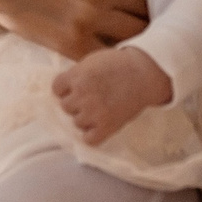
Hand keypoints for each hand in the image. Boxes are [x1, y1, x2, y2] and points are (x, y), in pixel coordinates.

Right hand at [0, 0, 148, 58]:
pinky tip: (112, 46)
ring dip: (139, 32)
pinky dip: (117, 53)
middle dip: (149, 7)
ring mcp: (86, 16)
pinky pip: (112, 55)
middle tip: (143, 9)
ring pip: (139, 33)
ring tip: (132, 28)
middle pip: (151, 5)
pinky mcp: (70, 42)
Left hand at [51, 47, 171, 144]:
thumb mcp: (92, 61)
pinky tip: (100, 126)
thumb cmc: (119, 64)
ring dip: (86, 118)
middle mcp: (81, 95)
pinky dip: (93, 135)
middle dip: (76, 102)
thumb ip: (76, 74)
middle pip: (66, 106)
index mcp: (77, 77)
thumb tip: (64, 89)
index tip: (76, 88)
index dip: (66, 88)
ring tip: (101, 109)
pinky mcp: (106, 126)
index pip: (56, 88)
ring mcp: (93, 112)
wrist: (145, 73)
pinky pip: (89, 139)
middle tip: (92, 98)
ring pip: (77, 122)